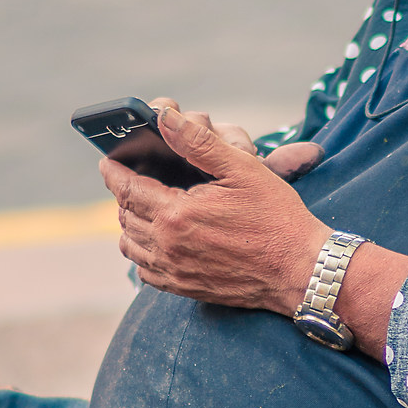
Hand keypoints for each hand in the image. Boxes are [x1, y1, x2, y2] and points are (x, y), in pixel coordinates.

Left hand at [104, 101, 329, 314]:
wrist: (300, 270)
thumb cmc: (277, 217)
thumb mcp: (242, 169)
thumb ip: (198, 142)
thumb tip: (163, 118)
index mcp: (176, 214)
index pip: (126, 189)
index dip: (112, 172)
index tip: (106, 161)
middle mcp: (168, 247)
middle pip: (125, 216)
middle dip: (123, 195)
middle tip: (131, 180)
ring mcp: (175, 271)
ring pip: (130, 246)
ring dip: (130, 224)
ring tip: (140, 208)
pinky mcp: (185, 288)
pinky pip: (146, 272)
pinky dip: (142, 253)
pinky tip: (155, 241)